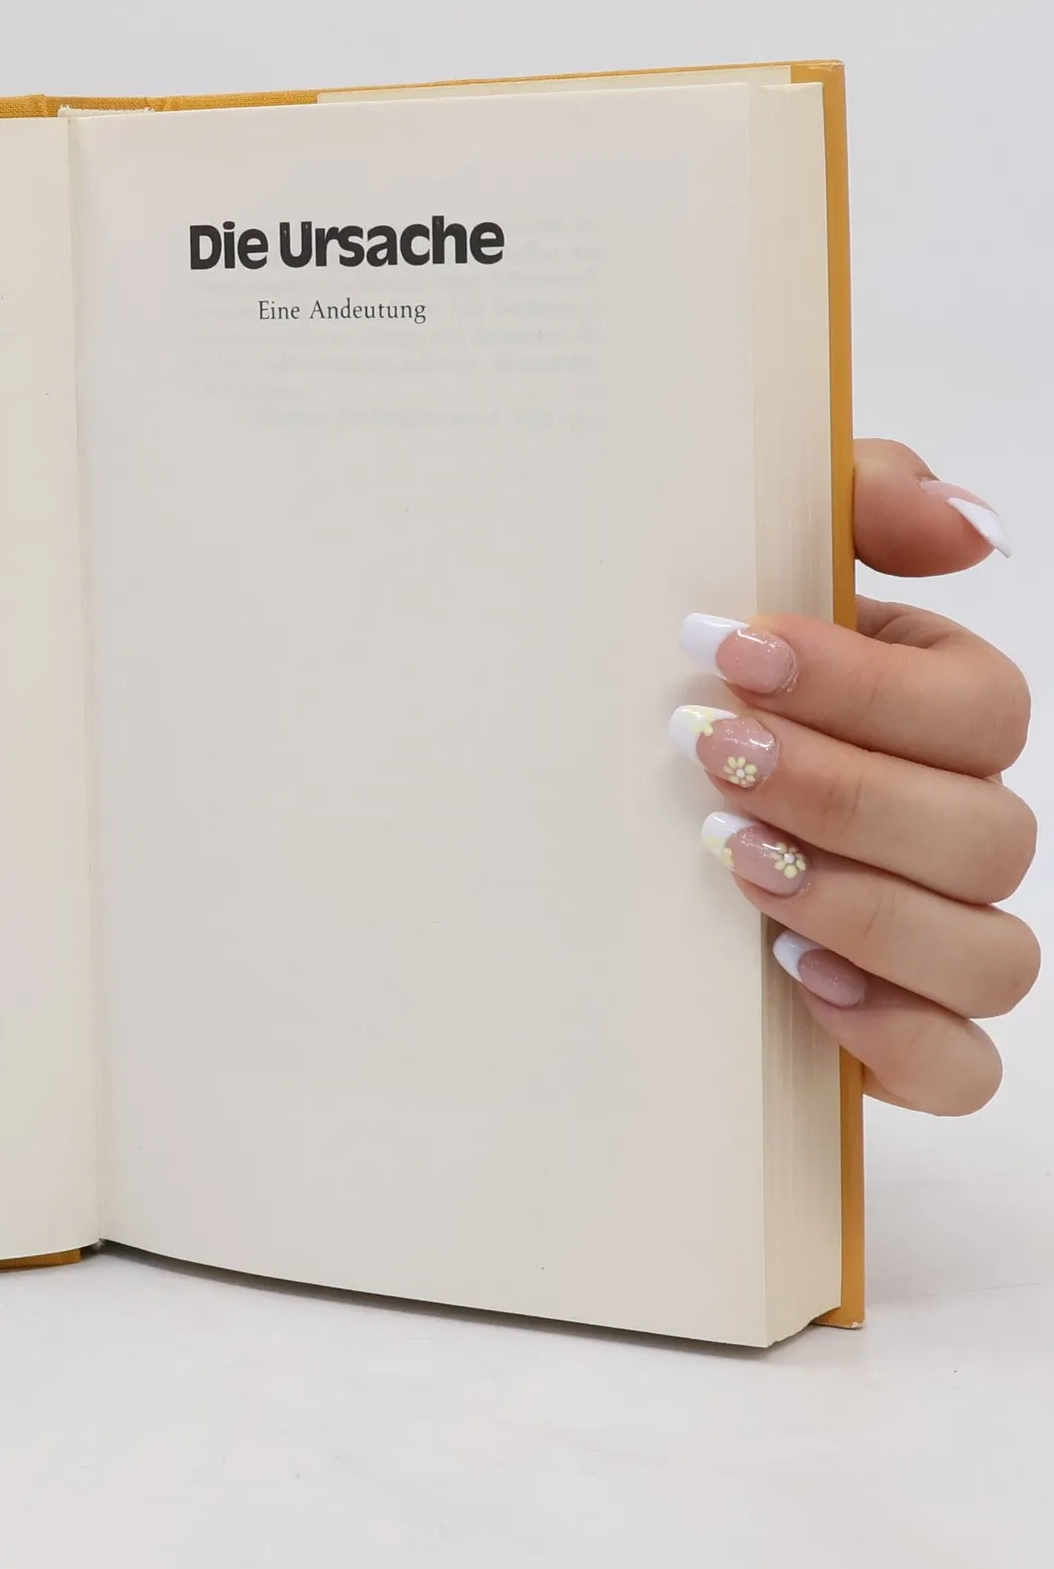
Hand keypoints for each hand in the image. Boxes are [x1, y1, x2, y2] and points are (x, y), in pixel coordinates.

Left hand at [674, 439, 1033, 1114]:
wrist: (574, 806)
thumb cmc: (688, 678)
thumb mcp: (748, 557)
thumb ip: (860, 500)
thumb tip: (973, 529)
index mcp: (935, 716)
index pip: (981, 707)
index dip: (864, 684)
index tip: (724, 650)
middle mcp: (954, 828)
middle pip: (989, 831)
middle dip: (842, 790)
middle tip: (705, 754)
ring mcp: (936, 941)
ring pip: (992, 955)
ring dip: (862, 906)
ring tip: (732, 863)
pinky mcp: (895, 1038)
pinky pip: (961, 1068)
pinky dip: (896, 1035)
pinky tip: (795, 975)